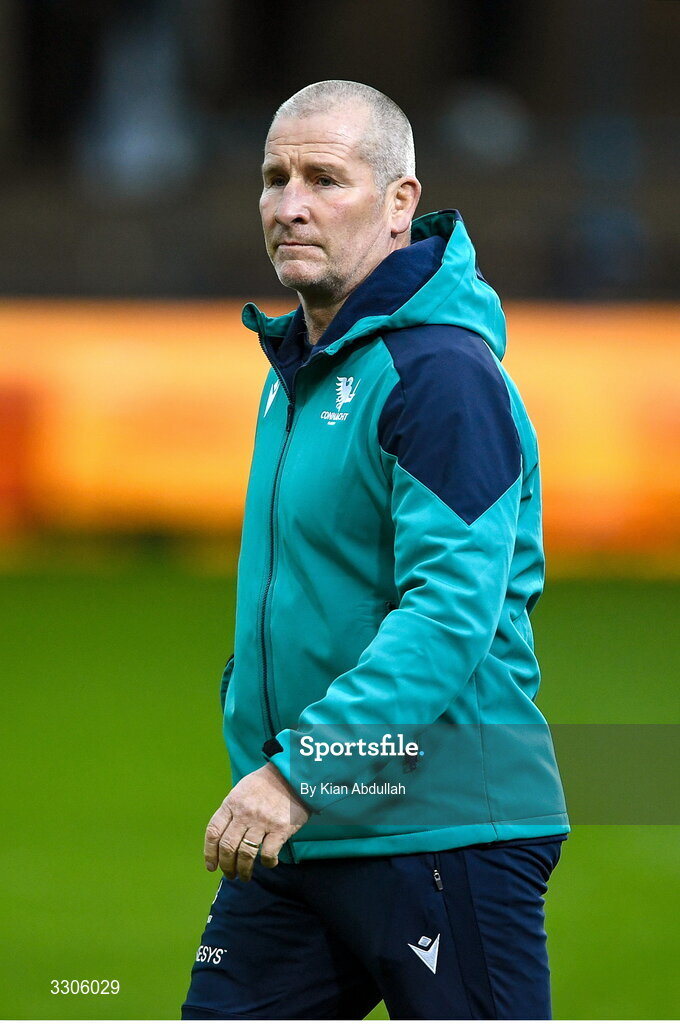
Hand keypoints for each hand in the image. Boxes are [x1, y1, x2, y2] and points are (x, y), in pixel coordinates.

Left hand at [204, 762, 310, 881]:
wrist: (293, 773)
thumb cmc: (266, 783)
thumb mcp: (242, 789)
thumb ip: (232, 810)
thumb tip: (224, 835)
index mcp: (232, 803)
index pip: (213, 832)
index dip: (210, 853)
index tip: (212, 866)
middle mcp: (244, 813)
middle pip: (227, 847)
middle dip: (226, 866)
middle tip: (230, 875)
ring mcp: (261, 822)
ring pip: (245, 854)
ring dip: (244, 870)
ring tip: (245, 876)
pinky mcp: (280, 829)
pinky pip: (268, 854)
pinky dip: (267, 863)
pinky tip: (269, 863)